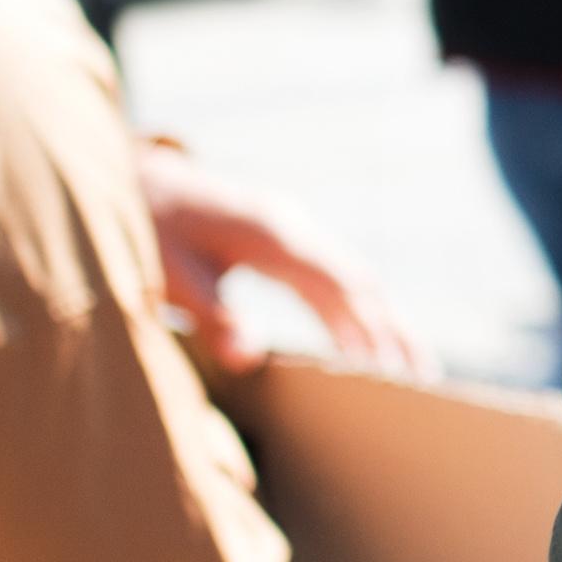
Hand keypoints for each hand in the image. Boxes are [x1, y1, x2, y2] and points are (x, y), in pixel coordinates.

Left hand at [140, 140, 426, 377]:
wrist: (136, 180)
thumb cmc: (148, 227)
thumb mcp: (169, 274)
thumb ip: (210, 315)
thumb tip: (247, 360)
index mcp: (273, 235)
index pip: (338, 286)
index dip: (368, 329)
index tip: (390, 372)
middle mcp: (294, 228)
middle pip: (361, 282)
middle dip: (394, 330)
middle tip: (424, 380)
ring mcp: (293, 231)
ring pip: (353, 280)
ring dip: (381, 323)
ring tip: (411, 370)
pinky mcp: (285, 240)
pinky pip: (332, 278)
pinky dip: (353, 313)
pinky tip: (359, 346)